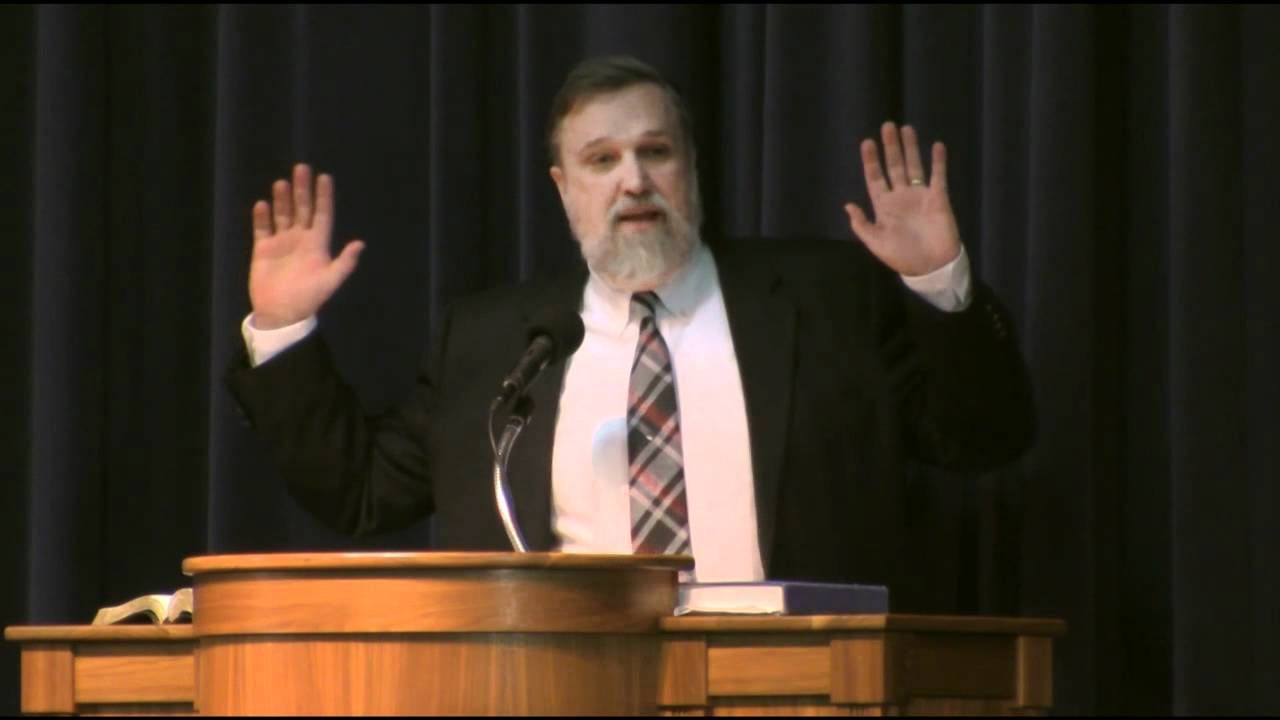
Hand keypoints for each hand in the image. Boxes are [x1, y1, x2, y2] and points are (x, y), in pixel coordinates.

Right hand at [249, 164, 364, 329]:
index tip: (325, 177)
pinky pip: (262, 228)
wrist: (281, 314)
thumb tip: (360, 244)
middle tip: (301, 168)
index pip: (322, 214)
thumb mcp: (330, 281)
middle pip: (302, 208)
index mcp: (318, 244)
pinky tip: (262, 204)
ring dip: (283, 199)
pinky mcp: (263, 249)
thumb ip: (345, 262)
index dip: (324, 197)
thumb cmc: (309, 298)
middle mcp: (300, 239)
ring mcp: (281, 243)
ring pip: (283, 214)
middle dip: (302, 189)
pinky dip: (262, 217)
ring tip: (282, 183)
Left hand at [844, 122, 961, 276]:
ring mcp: (919, 195)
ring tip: (906, 128)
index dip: (871, 161)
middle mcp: (900, 196)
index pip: (875, 178)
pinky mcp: (938, 198)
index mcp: (884, 206)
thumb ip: (862, 224)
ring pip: (914, 166)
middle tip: (887, 126)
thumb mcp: (876, 243)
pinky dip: (938, 162)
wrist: (931, 267)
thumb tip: (847, 204)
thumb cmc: (902, 257)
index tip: (867, 143)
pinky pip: (938, 176)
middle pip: (894, 166)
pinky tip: (936, 145)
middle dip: (890, 147)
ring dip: (910, 148)